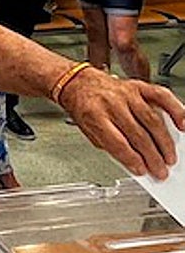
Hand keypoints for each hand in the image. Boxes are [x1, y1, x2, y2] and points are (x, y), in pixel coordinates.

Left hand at [60, 70, 184, 179]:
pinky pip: (162, 97)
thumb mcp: (87, 130)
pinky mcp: (139, 86)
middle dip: (152, 157)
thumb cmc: (84, 107)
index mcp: (94, 115)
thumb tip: (134, 161)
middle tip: (161, 171)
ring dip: (164, 143)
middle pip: (137, 135)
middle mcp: (112, 103)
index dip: (132, 159)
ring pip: (152, 121)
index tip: (143, 171)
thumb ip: (109, 145)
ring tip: (169, 158)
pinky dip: (176, 111)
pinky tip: (182, 125)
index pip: (118, 143)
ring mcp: (127, 94)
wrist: (78, 82)